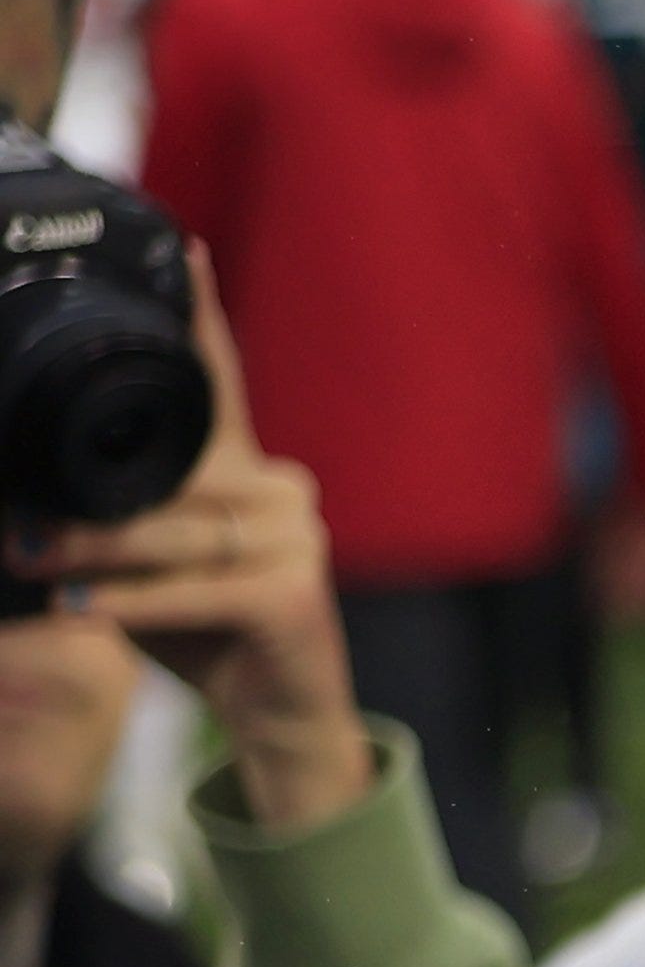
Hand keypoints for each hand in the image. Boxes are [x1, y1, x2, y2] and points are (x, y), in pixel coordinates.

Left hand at [19, 266, 358, 828]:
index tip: (185, 249)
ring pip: (173, 531)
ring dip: (92, 551)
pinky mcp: (294, 595)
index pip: (219, 382)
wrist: (280, 717)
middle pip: (168, 476)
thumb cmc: (207, 631)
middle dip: (84, 502)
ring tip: (32, 560)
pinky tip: (87, 611)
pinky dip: (133, 602)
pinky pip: (196, 586)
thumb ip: (117, 515)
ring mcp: (295, 540)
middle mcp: (279, 491)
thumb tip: (26, 498)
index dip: (202, 316)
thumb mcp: (152, 562)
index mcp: (245, 471)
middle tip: (15, 522)